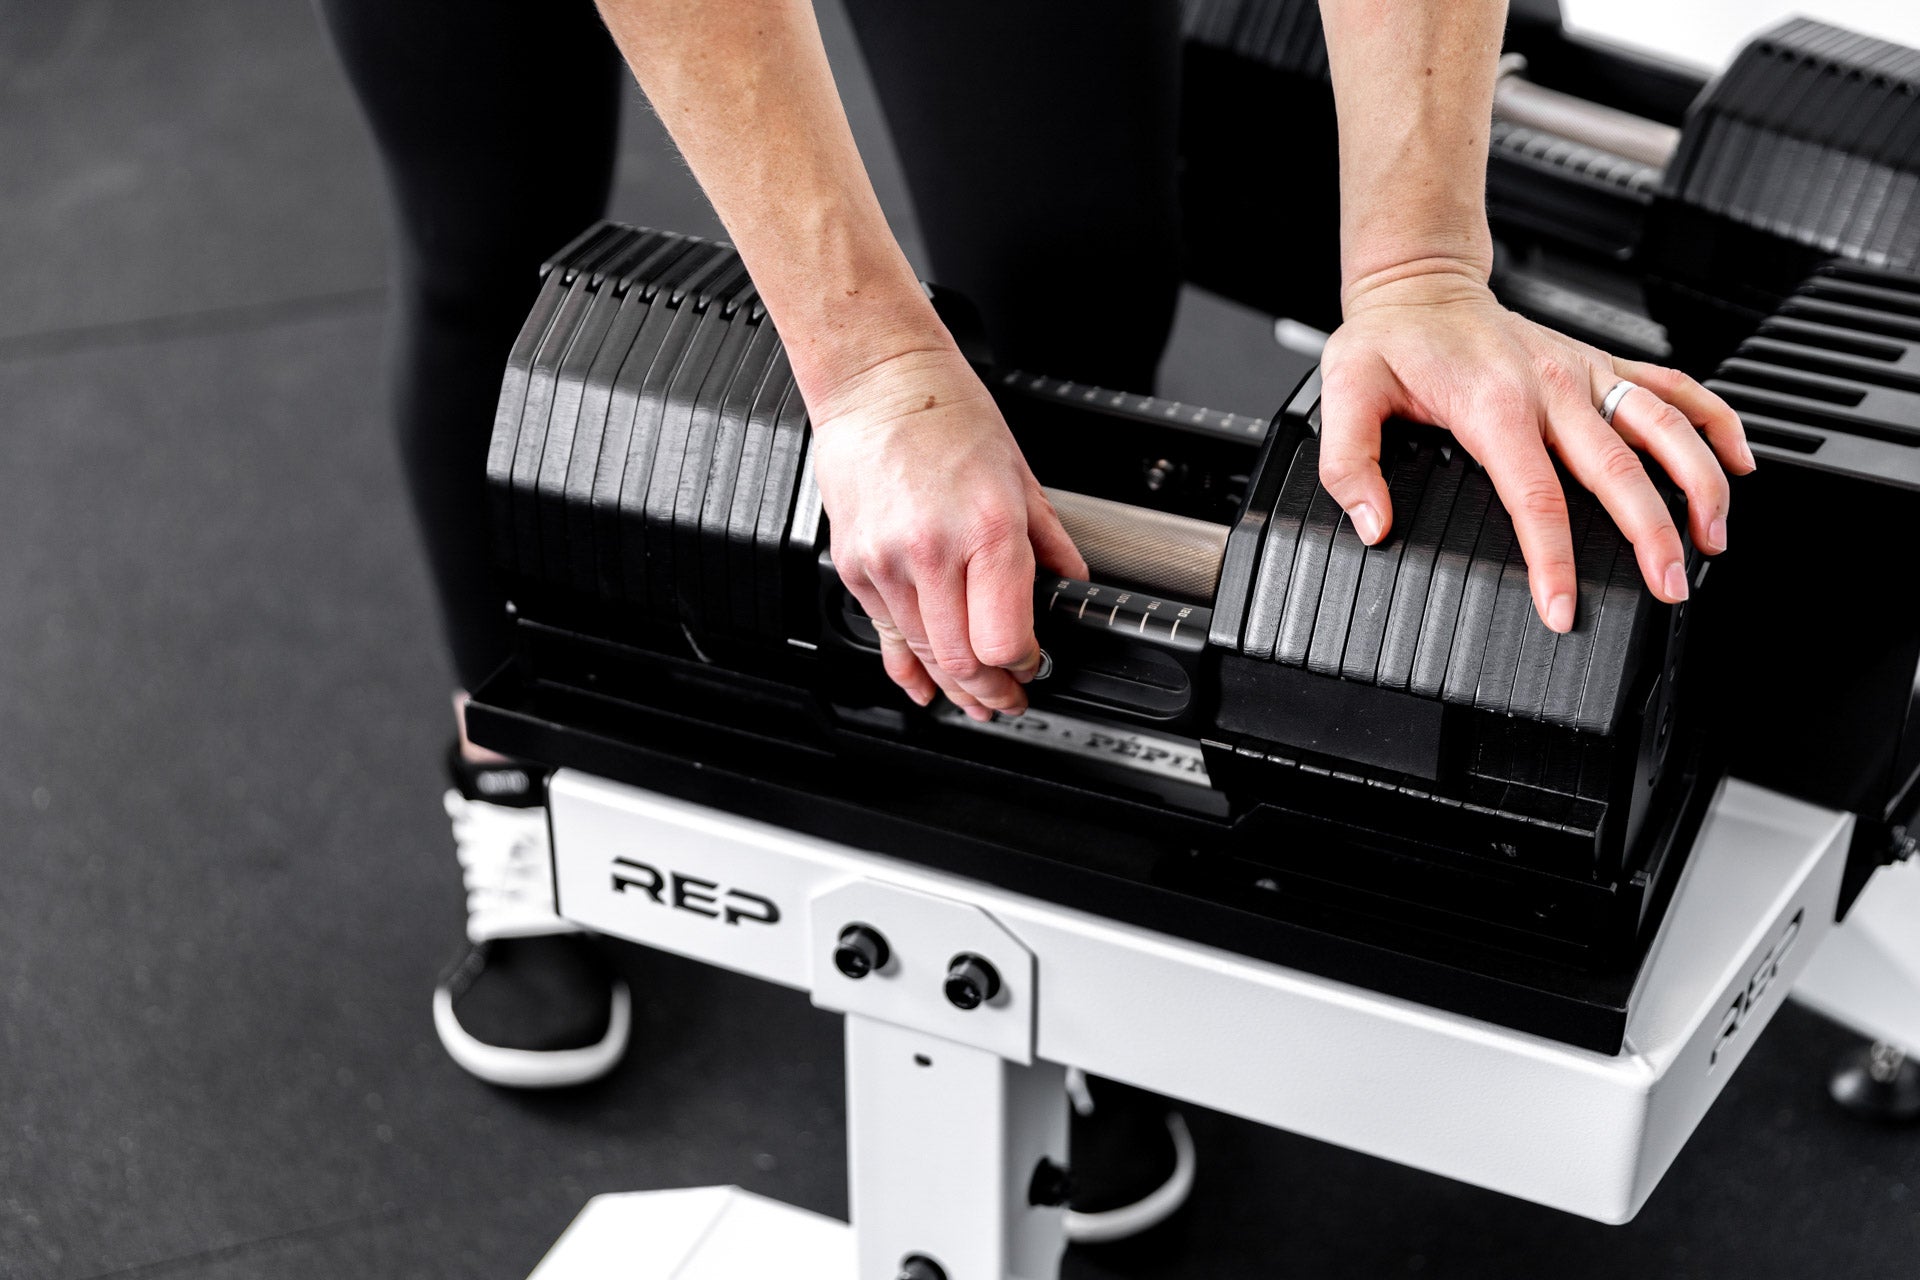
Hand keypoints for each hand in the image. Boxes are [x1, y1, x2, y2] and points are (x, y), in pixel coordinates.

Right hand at [810, 345, 1087, 718]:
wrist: (877, 384)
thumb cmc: (946, 414)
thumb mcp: (1019, 475)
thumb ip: (1048, 541)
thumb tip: (1069, 584)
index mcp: (986, 530)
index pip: (1004, 638)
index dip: (1024, 666)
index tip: (1034, 667)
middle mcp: (932, 553)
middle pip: (962, 660)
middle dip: (990, 691)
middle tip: (1008, 699)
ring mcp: (886, 562)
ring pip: (923, 653)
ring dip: (952, 686)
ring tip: (974, 699)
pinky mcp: (855, 566)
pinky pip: (883, 635)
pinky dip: (907, 666)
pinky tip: (924, 686)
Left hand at [1317, 267, 1754, 630]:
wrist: (1420, 286)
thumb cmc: (1389, 340)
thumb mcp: (1345, 393)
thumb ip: (1351, 464)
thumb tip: (1373, 523)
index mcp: (1494, 405)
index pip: (1535, 497)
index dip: (1553, 560)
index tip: (1562, 608)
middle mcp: (1553, 387)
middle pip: (1620, 471)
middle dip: (1653, 535)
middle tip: (1669, 587)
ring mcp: (1584, 373)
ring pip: (1665, 426)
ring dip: (1700, 483)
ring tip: (1714, 539)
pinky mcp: (1601, 363)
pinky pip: (1675, 387)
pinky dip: (1716, 420)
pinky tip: (1739, 462)